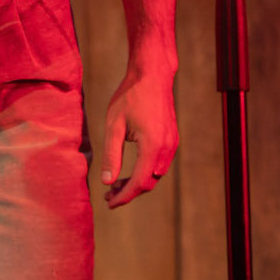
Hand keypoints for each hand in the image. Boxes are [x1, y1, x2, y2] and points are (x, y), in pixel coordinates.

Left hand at [99, 65, 178, 208]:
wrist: (152, 76)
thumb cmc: (130, 97)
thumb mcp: (114, 125)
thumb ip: (111, 155)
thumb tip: (106, 182)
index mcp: (153, 146)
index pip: (139, 182)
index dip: (124, 197)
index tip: (109, 204)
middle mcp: (167, 148)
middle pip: (149, 183)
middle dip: (128, 192)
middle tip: (108, 194)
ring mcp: (172, 144)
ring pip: (155, 175)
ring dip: (137, 182)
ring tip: (115, 183)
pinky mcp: (172, 140)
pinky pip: (159, 164)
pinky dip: (145, 171)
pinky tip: (129, 169)